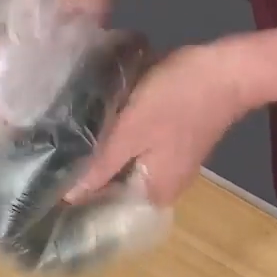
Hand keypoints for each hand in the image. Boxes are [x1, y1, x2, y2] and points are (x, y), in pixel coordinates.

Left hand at [65, 44, 249, 205]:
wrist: (227, 69)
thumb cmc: (177, 99)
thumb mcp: (131, 131)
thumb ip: (100, 165)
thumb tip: (68, 197)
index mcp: (153, 193)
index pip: (105, 206)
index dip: (77, 194)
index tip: (50, 179)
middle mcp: (164, 188)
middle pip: (114, 187)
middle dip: (88, 171)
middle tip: (53, 154)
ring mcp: (171, 166)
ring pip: (125, 167)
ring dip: (103, 154)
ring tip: (68, 140)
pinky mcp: (174, 145)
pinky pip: (138, 151)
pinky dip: (120, 142)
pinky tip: (102, 127)